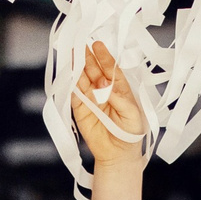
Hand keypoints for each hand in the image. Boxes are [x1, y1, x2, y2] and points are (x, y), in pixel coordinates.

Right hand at [68, 40, 146, 171]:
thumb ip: (118, 98)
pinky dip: (71, 85)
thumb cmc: (130, 133)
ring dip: (77, 68)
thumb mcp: (132, 113)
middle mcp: (103, 91)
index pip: (110, 69)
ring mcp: (90, 99)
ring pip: (82, 80)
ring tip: (72, 55)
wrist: (118, 154)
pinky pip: (74, 95)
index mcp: (119, 88)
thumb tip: (104, 83)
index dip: (104, 57)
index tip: (98, 45)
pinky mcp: (80, 110)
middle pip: (94, 71)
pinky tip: (69, 74)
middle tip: (80, 45)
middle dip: (87, 58)